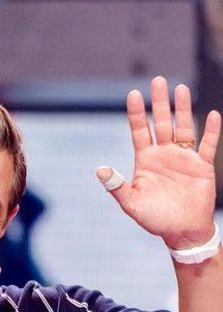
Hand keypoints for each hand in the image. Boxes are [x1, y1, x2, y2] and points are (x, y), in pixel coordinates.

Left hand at [98, 76, 220, 248]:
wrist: (181, 231)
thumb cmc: (154, 219)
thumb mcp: (131, 203)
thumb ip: (117, 186)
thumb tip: (100, 169)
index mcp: (145, 161)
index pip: (139, 131)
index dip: (136, 114)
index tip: (132, 94)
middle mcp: (164, 155)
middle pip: (161, 123)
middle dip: (159, 103)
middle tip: (158, 80)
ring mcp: (183, 159)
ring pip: (183, 129)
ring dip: (183, 110)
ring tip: (181, 89)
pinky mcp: (202, 167)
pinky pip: (207, 145)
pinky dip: (210, 131)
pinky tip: (212, 114)